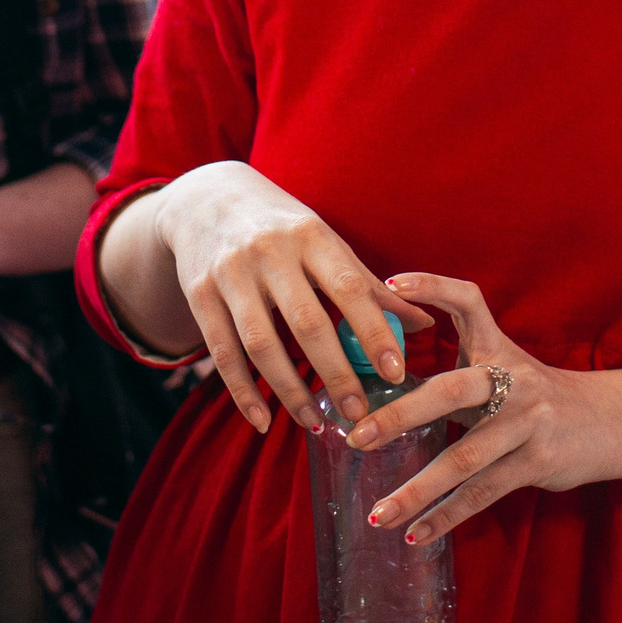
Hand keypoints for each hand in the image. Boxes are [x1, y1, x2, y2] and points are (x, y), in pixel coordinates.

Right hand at [151, 162, 432, 435]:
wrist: (206, 199)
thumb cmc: (281, 227)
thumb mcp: (323, 242)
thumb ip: (367, 285)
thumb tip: (422, 324)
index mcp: (310, 235)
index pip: (349, 287)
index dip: (374, 331)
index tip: (396, 372)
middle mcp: (269, 252)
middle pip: (307, 322)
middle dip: (335, 373)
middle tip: (357, 413)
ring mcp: (230, 273)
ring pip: (262, 344)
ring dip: (290, 390)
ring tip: (315, 423)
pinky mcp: (199, 295)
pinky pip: (223, 353)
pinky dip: (243, 392)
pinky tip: (264, 420)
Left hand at [345, 273, 615, 546]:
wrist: (604, 423)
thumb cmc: (533, 395)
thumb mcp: (501, 368)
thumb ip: (453, 373)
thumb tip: (378, 384)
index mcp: (497, 348)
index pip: (468, 302)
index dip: (432, 287)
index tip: (391, 283)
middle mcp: (513, 380)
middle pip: (450, 392)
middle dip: (399, 416)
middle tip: (357, 437)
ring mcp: (527, 424)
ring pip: (463, 459)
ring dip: (416, 491)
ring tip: (379, 514)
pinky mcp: (537, 462)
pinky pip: (483, 493)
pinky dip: (447, 516)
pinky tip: (417, 533)